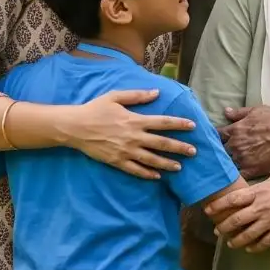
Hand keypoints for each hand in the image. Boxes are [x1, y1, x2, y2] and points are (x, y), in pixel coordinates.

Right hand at [65, 90, 198, 178]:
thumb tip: (156, 92)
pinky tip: (157, 177)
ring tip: (180, 167)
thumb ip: (137, 95)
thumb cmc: (95, 109)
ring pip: (151, 160)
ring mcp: (126, 151)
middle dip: (179, 147)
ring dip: (167, 164)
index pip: (163, 122)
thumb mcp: (115, 97)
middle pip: (162, 143)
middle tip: (194, 151)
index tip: (192, 126)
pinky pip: (135, 170)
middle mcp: (134, 137)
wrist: (76, 127)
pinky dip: (147, 174)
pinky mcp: (117, 161)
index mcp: (135, 120)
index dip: (179, 124)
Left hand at [205, 174, 269, 251]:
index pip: (232, 200)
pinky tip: (249, 249)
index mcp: (258, 192)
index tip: (208, 210)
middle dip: (223, 227)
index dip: (218, 206)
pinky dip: (255, 247)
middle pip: (236, 220)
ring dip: (236, 240)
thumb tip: (250, 191)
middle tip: (217, 231)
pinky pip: (264, 242)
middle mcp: (261, 207)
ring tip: (230, 243)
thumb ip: (259, 188)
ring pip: (248, 235)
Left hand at [220, 106, 269, 177]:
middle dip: (225, 150)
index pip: (218, 135)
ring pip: (228, 163)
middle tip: (229, 151)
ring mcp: (242, 159)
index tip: (221, 138)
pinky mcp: (251, 170)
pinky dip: (238, 175)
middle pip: (222, 150)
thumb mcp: (257, 111)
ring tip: (235, 163)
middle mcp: (235, 145)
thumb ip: (239, 113)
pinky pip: (238, 175)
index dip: (219, 137)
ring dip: (230, 162)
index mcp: (235, 130)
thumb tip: (226, 112)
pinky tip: (240, 173)